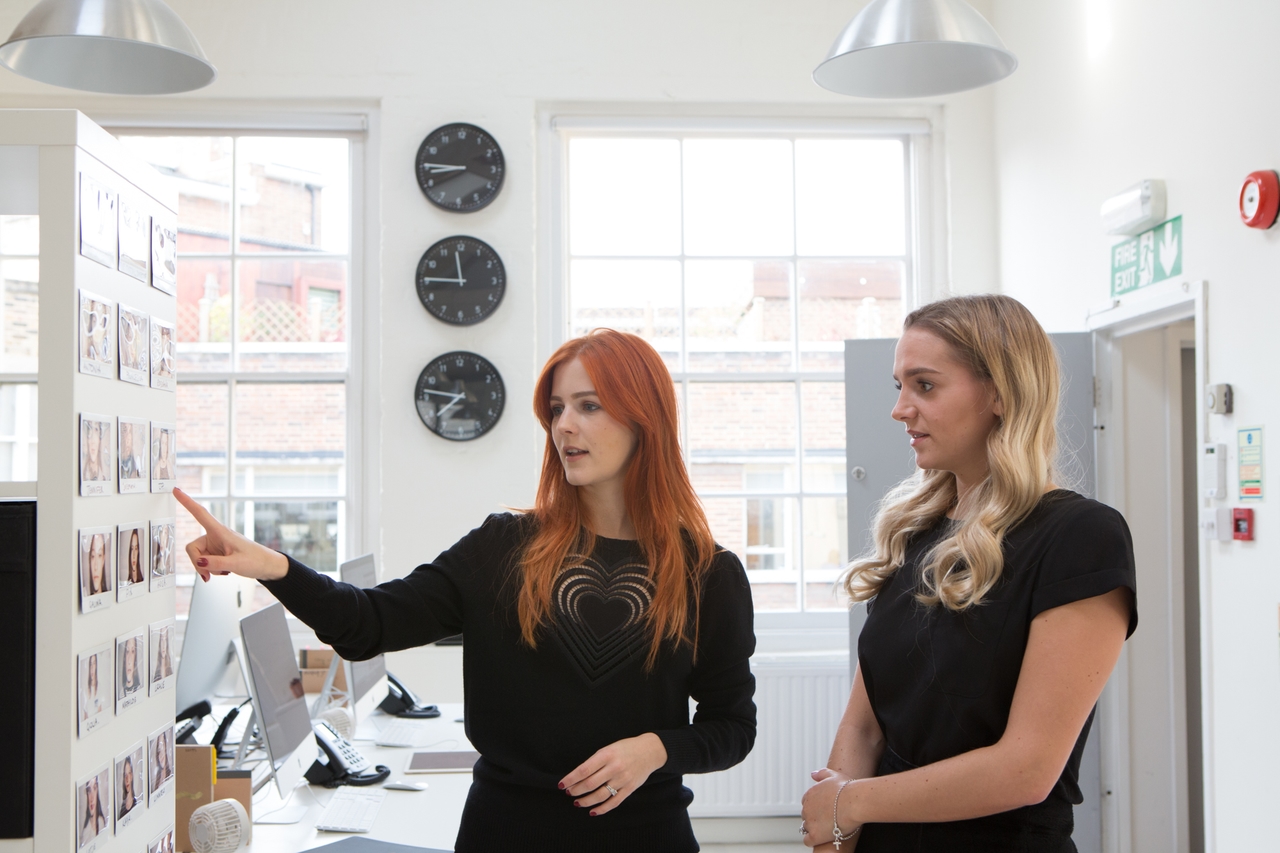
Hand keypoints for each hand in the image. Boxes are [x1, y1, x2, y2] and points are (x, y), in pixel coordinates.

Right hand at [174, 487, 289, 582]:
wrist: (267, 566)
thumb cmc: (256, 560)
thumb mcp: (236, 563)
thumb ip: (216, 563)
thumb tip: (200, 562)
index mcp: (220, 531)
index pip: (200, 513)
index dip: (187, 501)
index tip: (176, 490)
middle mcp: (215, 536)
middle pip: (193, 548)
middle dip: (198, 563)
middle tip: (209, 573)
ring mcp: (215, 545)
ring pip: (198, 557)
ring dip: (207, 567)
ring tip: (224, 570)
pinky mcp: (217, 553)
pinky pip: (205, 562)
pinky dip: (211, 569)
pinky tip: (224, 570)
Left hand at [558, 733, 667, 816]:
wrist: (649, 751)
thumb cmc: (625, 749)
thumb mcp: (608, 749)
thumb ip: (595, 762)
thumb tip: (578, 777)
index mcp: (607, 754)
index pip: (584, 769)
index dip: (571, 779)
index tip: (562, 784)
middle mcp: (614, 767)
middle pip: (590, 784)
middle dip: (576, 790)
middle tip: (569, 792)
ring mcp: (623, 779)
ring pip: (600, 795)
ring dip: (586, 801)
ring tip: (577, 802)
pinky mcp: (630, 789)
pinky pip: (614, 802)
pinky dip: (601, 809)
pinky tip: (592, 811)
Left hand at [800, 768, 859, 847]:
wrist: (855, 802)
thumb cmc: (848, 789)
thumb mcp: (834, 775)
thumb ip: (821, 774)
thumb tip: (813, 775)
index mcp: (809, 794)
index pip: (807, 804)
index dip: (816, 808)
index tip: (826, 811)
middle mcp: (806, 808)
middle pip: (806, 816)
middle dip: (815, 818)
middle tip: (829, 821)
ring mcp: (809, 821)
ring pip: (807, 828)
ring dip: (815, 829)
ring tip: (828, 830)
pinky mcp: (814, 835)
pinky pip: (808, 841)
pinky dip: (813, 841)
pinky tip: (822, 839)